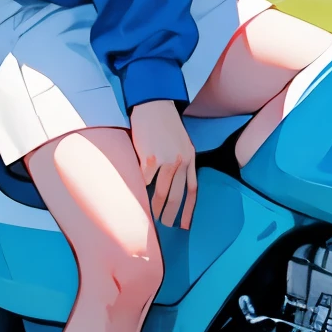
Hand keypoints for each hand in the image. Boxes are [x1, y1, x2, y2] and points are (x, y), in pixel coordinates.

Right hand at [130, 99, 195, 229]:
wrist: (154, 105)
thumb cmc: (164, 124)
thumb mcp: (182, 143)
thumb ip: (181, 161)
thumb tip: (174, 184)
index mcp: (191, 157)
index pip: (193, 189)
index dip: (189, 209)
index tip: (185, 224)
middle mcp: (182, 160)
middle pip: (177, 195)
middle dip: (171, 214)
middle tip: (166, 226)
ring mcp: (167, 160)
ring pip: (162, 192)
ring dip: (156, 207)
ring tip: (152, 218)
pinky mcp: (150, 158)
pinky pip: (145, 180)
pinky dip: (141, 188)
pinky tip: (138, 194)